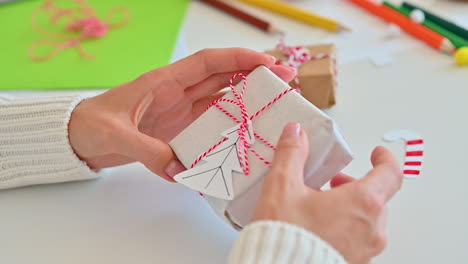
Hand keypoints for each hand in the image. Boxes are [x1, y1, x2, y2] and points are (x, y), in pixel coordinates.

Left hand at [68, 48, 295, 180]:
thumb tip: (181, 170)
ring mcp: (182, 112)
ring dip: (249, 99)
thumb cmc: (92, 124)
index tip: (267, 63)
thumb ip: (148, 150)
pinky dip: (231, 126)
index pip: (209, 62)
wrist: (79, 138)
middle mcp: (178, 93)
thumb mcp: (116, 134)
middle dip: (256, 75)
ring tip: (276, 103)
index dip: (239, 59)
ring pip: (223, 99)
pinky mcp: (180, 131)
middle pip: (224, 77)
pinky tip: (248, 133)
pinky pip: (212, 125)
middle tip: (286, 79)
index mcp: (165, 81)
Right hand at [252, 123, 402, 263]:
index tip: (377, 154)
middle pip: (376, 197)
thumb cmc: (285, 236)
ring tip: (322, 207)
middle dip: (355, 185)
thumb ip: (291, 154)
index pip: (391, 174)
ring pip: (368, 221)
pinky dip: (346, 228)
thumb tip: (295, 134)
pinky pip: (359, 240)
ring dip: (351, 208)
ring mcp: (365, 251)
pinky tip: (321, 228)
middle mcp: (370, 229)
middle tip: (333, 183)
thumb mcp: (282, 186)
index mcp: (361, 203)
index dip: (385, 159)